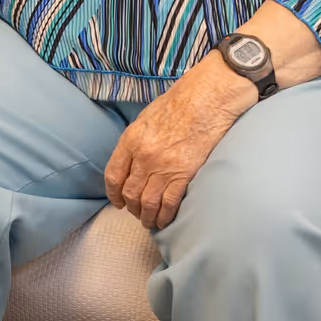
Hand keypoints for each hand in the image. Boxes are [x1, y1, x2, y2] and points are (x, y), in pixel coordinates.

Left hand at [104, 54, 257, 229]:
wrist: (206, 99)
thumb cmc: (178, 104)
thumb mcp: (146, 119)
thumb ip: (135, 142)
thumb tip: (131, 163)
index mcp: (131, 140)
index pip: (113, 175)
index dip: (113, 193)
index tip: (117, 201)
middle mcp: (144, 156)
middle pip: (130, 193)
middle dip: (131, 207)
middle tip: (136, 212)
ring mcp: (164, 167)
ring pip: (148, 203)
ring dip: (147, 216)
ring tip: (149, 221)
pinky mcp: (185, 175)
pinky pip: (169, 203)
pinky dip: (165, 216)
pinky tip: (164, 220)